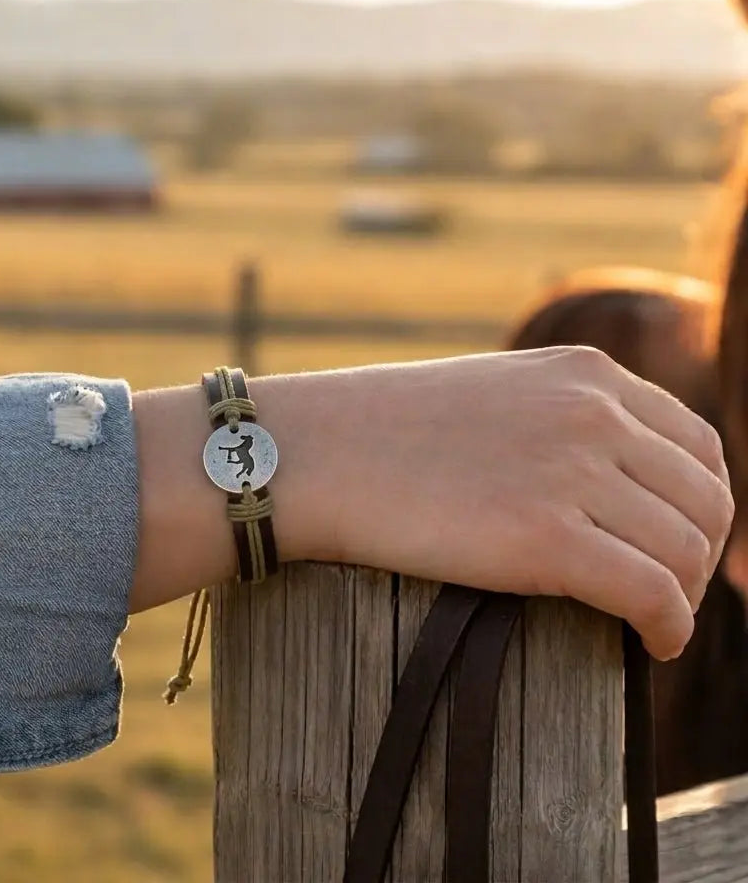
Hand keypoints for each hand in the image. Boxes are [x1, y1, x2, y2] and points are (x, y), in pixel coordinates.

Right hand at [131, 348, 732, 661]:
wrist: (314, 452)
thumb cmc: (383, 430)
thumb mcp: (489, 396)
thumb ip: (555, 419)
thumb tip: (600, 481)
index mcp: (583, 373)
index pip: (697, 443)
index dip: (703, 504)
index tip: (681, 542)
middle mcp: (593, 412)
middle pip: (705, 500)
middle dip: (701, 555)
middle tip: (671, 591)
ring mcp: (573, 471)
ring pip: (686, 552)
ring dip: (684, 596)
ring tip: (654, 620)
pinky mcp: (547, 538)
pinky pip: (653, 595)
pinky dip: (670, 629)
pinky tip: (652, 645)